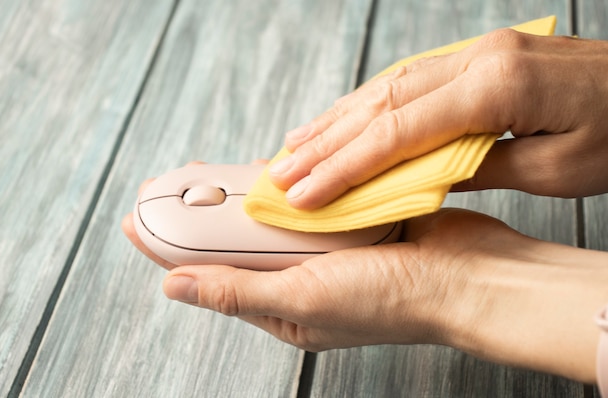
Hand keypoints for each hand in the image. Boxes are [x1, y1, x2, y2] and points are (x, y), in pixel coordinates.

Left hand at [123, 204, 607, 383]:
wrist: (467, 275)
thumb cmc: (392, 301)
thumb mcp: (303, 299)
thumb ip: (236, 291)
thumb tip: (173, 287)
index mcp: (283, 308)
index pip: (212, 276)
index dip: (172, 247)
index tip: (141, 219)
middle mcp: (299, 281)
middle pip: (237, 244)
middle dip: (202, 215)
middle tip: (172, 186)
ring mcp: (324, 250)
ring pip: (269, 220)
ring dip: (238, 198)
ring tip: (204, 177)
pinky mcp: (346, 224)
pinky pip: (304, 203)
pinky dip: (282, 188)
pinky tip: (262, 174)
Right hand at [268, 30, 607, 208]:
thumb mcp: (556, 171)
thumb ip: (479, 168)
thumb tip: (422, 177)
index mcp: (496, 87)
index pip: (397, 133)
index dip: (344, 167)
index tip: (305, 193)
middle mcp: (478, 59)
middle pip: (382, 102)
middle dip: (327, 141)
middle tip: (283, 169)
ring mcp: (479, 51)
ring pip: (390, 84)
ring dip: (340, 117)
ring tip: (298, 144)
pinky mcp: (483, 56)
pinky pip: (413, 78)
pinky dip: (374, 103)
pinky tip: (349, 118)